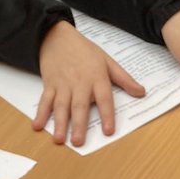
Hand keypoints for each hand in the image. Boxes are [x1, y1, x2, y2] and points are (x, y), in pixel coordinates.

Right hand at [34, 21, 144, 146]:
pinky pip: (44, 101)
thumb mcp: (108, 62)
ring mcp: (63, 85)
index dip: (106, 115)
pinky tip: (37, 126)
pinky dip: (40, 113)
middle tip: (78, 142)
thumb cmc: (85, 51)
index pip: (104, 99)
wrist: (57, 36)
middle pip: (79, 106)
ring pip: (60, 106)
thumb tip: (142, 92)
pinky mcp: (49, 85)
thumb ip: (125, 79)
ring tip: (59, 140)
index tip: (108, 131)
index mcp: (96, 78)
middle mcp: (79, 83)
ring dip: (59, 123)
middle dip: (78, 125)